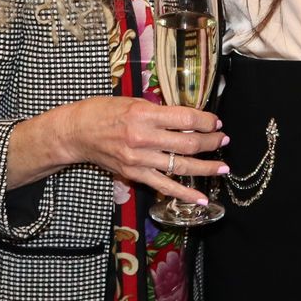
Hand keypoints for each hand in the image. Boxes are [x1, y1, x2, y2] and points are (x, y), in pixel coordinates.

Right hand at [50, 97, 228, 206]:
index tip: (216, 122)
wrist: (77, 132)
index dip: (206, 121)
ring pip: (180, 166)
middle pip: (187, 143)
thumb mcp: (134, 102)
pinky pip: (164, 186)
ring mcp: (139, 159)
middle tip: (223, 140)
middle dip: (211, 142)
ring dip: (205, 167)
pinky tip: (201, 199)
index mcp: (144, 114)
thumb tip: (190, 119)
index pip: (186, 118)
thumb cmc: (104, 112)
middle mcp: (143, 138)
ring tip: (222, 167)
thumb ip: (161, 111)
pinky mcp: (134, 174)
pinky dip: (184, 193)